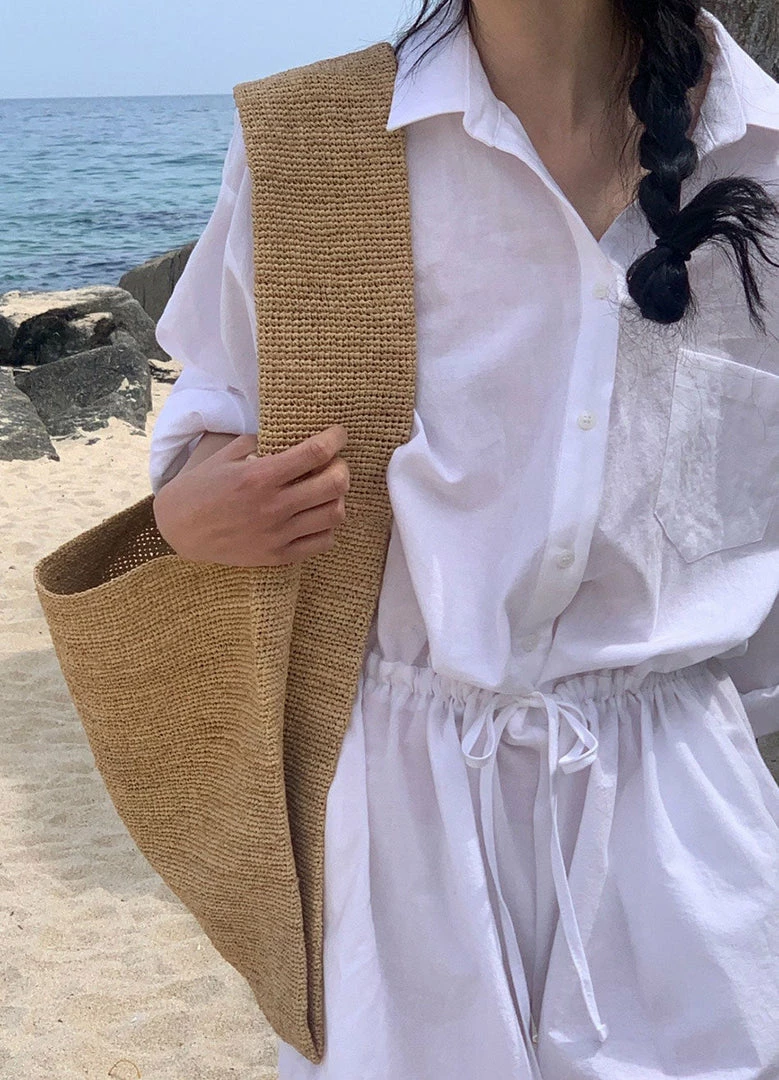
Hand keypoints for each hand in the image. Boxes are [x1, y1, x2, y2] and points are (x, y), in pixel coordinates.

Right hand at [152, 425, 349, 566]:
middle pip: (334, 484)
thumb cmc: (201, 487)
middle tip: (335, 463)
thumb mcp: (225, 455)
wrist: (178, 530)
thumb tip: (289, 436)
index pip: (316, 453)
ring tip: (325, 491)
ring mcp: (278, 534)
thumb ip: (259, 441)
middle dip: (342, 468)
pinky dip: (328, 526)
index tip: (339, 434)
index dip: (335, 439)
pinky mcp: (278, 556)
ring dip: (337, 498)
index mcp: (260, 476)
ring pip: (334, 515)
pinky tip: (316, 516)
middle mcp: (274, 506)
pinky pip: (322, 542)